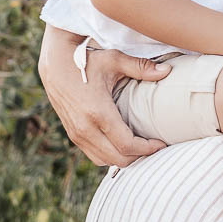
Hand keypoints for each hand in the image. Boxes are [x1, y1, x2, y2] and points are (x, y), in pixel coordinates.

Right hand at [37, 25, 169, 166]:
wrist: (55, 65)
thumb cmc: (87, 61)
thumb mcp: (114, 60)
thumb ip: (142, 68)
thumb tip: (168, 72)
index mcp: (99, 112)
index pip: (127, 145)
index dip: (148, 149)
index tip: (161, 144)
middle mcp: (86, 128)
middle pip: (118, 159)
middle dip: (139, 156)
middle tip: (154, 146)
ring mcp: (77, 134)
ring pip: (105, 161)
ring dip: (124, 158)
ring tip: (140, 146)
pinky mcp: (73, 135)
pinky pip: (95, 155)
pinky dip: (110, 155)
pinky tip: (122, 144)